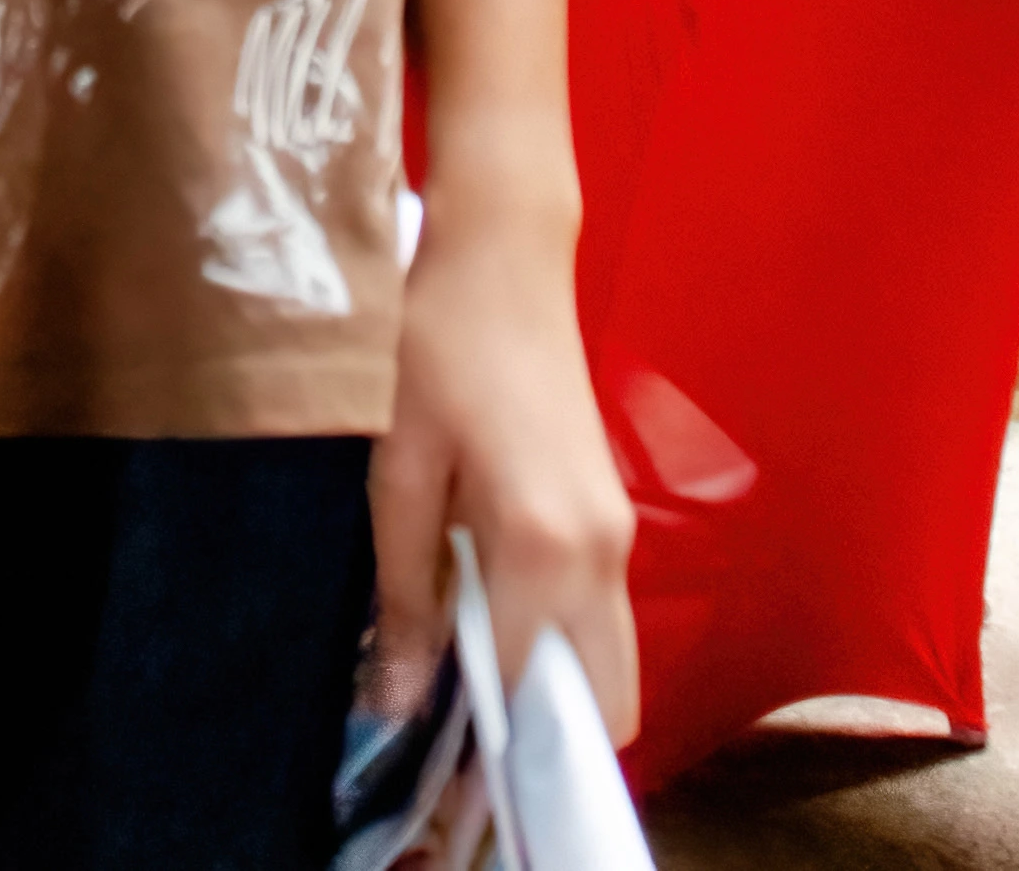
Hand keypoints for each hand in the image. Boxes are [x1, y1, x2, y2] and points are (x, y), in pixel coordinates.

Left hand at [367, 209, 637, 747]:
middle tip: (466, 730)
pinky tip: (489, 605)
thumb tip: (398, 699)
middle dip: (545, 734)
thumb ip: (405, 590)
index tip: (442, 767)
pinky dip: (561, 635)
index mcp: (545, 549)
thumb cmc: (435, 343)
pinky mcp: (615, 510)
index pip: (529, 692)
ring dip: (552, 682)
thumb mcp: (398, 467)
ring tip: (467, 669)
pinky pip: (601, 611)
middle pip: (606, 701)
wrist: (502, 250)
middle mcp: (602, 555)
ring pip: (608, 658)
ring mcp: (620, 532)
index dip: (486, 743)